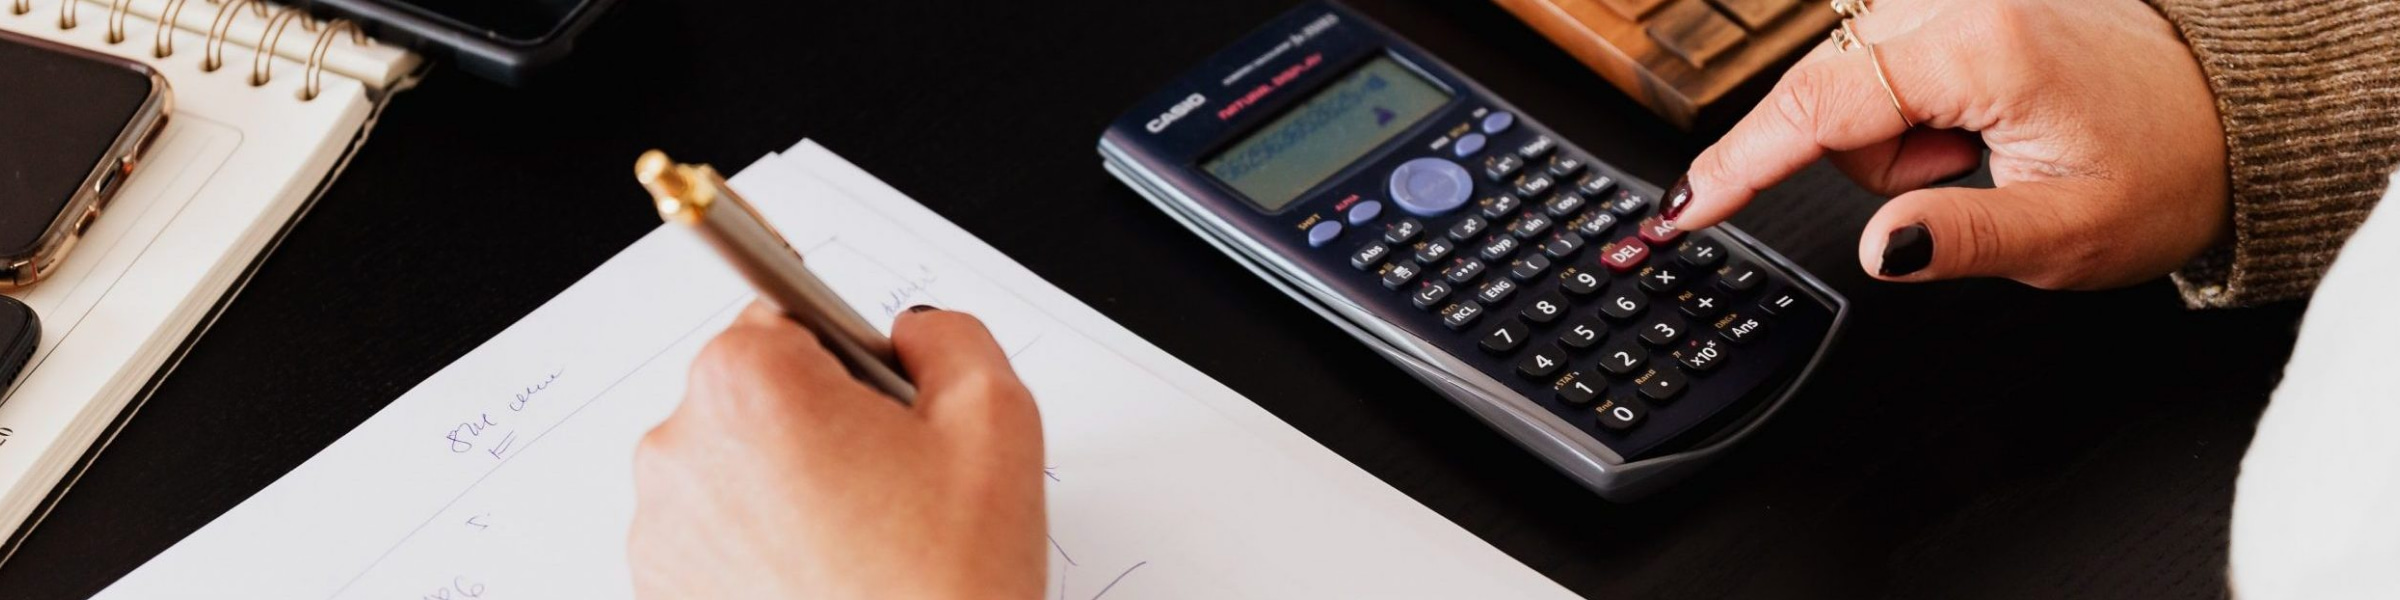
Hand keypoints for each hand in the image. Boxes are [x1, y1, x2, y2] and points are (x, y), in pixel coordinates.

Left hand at [629, 303, 1045, 599]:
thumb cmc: (946, 584)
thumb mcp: (996, 420)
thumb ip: (950, 336)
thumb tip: (912, 333)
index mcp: (749, 383)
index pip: (786, 314)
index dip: (850, 361)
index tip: (881, 408)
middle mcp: (680, 447)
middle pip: (753, 392)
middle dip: (815, 422)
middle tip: (889, 487)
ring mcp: (661, 528)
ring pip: (732, 466)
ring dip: (784, 487)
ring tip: (859, 544)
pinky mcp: (661, 589)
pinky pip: (714, 535)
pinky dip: (760, 547)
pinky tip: (823, 577)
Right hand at [1665, 0, 2228, 288]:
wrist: (2226, 112)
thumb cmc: (2163, 164)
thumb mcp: (2068, 234)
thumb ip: (1961, 241)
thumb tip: (1878, 249)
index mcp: (1980, 48)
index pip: (1817, 109)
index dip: (1738, 167)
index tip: (1679, 212)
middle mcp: (1956, 3)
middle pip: (1830, 104)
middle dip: (1881, 163)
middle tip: (1976, 179)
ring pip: (1851, 94)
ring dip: (1900, 141)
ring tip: (1988, 151)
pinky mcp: (1952, 8)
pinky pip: (1880, 72)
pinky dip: (1911, 113)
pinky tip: (1978, 126)